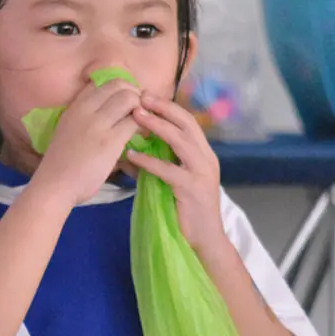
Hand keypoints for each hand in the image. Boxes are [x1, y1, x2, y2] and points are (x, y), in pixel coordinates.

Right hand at [33, 80, 141, 205]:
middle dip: (134, 94)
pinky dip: (143, 125)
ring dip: (141, 108)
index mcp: (75, 107)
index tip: (123, 103)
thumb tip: (107, 114)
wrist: (55, 185)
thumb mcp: (67, 130)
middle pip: (119, 84)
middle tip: (137, 111)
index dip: (117, 88)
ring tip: (141, 123)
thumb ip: (84, 118)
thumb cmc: (61, 164)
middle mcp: (86, 110)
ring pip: (130, 98)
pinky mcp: (111, 140)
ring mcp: (98, 124)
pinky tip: (141, 136)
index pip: (100, 82)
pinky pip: (134, 121)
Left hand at [127, 92, 227, 253]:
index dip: (168, 107)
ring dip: (157, 126)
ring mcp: (201, 173)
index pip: (188, 121)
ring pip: (180, 141)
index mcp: (203, 153)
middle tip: (140, 97)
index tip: (146, 95)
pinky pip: (168, 170)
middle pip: (187, 124)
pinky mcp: (191, 189)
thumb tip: (129, 149)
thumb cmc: (185, 210)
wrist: (204, 239)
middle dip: (163, 108)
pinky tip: (132, 156)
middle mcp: (206, 158)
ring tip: (136, 116)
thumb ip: (156, 163)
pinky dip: (148, 161)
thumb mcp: (172, 181)